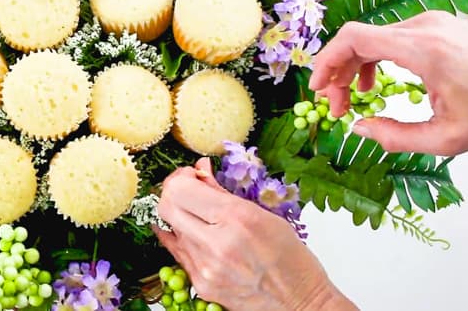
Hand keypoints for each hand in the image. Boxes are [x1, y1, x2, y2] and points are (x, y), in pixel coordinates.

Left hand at [155, 158, 355, 310]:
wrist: (300, 301)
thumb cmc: (290, 257)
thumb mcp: (263, 214)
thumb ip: (222, 192)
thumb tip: (199, 170)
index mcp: (237, 218)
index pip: (180, 189)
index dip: (180, 177)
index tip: (191, 176)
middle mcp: (217, 244)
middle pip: (166, 207)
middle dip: (172, 193)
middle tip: (187, 190)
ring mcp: (206, 268)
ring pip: (170, 229)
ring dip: (180, 216)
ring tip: (200, 215)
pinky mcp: (201, 285)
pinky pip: (177, 253)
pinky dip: (183, 238)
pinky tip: (195, 233)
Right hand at [309, 11, 467, 155]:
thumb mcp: (447, 137)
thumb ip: (395, 137)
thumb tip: (359, 128)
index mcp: (422, 48)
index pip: (353, 38)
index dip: (325, 62)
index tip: (317, 90)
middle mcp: (424, 27)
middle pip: (358, 38)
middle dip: (337, 73)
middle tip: (336, 107)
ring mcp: (432, 22)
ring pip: (374, 37)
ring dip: (355, 67)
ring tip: (354, 98)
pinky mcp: (438, 26)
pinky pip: (393, 37)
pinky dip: (376, 58)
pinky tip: (376, 83)